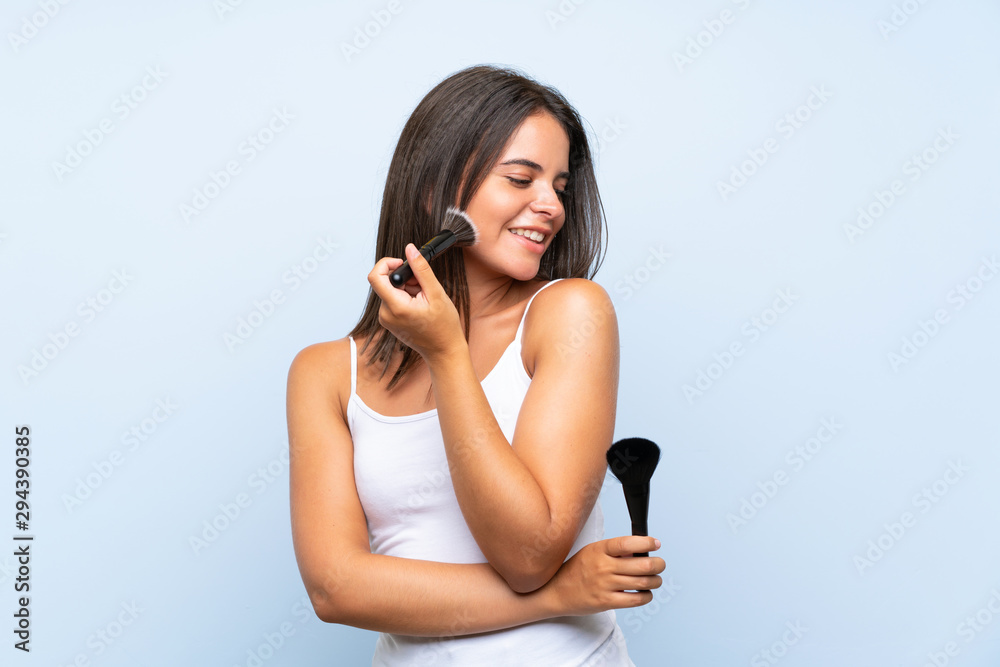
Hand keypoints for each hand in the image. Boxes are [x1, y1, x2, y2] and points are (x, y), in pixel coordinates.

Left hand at [367, 243, 463, 360]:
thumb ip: (421, 269)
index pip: (375, 276)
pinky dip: (405, 296)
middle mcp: (386, 314)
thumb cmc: (443, 327)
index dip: (387, 263)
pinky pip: (392, 300)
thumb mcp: (436, 294)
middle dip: (404, 278)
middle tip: (423, 285)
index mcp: (396, 307)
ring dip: (406, 287)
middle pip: (385, 282)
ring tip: (424, 298)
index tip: (402, 263)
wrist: (444, 351)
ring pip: (390, 290)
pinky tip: (419, 305)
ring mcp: (386, 319)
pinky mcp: (389, 321)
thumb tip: (410, 249)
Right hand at [540, 536, 664, 616]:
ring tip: (656, 579)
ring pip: (642, 583)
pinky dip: (646, 596)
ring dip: (656, 581)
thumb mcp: (592, 551)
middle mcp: (603, 566)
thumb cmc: (578, 569)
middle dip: (658, 564)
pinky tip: (646, 593)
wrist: (557, 591)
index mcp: (599, 549)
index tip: (656, 544)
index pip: (627, 543)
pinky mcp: (606, 602)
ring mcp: (604, 585)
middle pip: (641, 565)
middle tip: (660, 564)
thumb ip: (614, 551)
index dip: (646, 543)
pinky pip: (634, 600)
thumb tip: (641, 550)